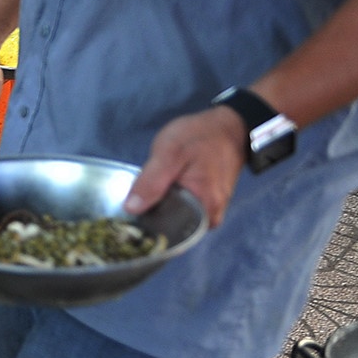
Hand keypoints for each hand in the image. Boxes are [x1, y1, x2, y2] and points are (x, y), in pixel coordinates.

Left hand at [124, 106, 246, 227]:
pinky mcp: (208, 202)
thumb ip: (151, 182)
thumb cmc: (200, 137)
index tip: (127, 217)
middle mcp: (210, 217)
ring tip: (146, 193)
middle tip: (136, 199)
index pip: (168, 232)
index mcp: (204, 210)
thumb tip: (131, 209)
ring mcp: (211, 210)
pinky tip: (159, 190)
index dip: (145, 225)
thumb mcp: (169, 154)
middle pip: (172, 226)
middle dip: (151, 215)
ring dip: (159, 207)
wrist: (230, 125)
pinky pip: (184, 209)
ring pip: (176, 217)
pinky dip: (169, 201)